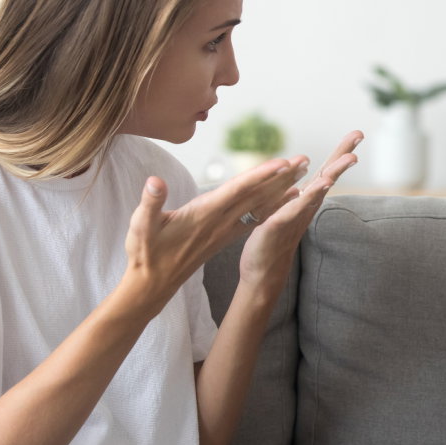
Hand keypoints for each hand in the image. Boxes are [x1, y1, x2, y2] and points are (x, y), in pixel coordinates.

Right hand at [123, 158, 315, 312]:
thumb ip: (149, 203)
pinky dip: (272, 205)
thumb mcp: (140, 226)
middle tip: (305, 160)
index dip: (259, 176)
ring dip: (281, 189)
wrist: (153, 284)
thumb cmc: (145, 253)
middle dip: (281, 177)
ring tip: (302, 174)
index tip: (281, 164)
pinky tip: (286, 198)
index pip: (237, 191)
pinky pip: (254, 217)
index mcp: (204, 215)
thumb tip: (154, 182)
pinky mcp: (224, 236)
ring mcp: (224, 230)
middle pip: (256, 195)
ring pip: (258, 206)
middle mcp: (220, 222)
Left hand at [237, 130, 363, 288]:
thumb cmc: (272, 243)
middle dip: (343, 155)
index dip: (339, 153)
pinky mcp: (279, 225)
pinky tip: (320, 185)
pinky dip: (309, 196)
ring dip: (334, 173)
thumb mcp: (284, 213)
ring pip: (318, 191)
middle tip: (359, 135)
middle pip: (328, 176)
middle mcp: (305, 207)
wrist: (262, 273)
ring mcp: (295, 216)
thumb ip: (295, 199)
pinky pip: (295, 208)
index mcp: (305, 201)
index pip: (325, 172)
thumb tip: (300, 186)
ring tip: (351, 158)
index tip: (357, 134)